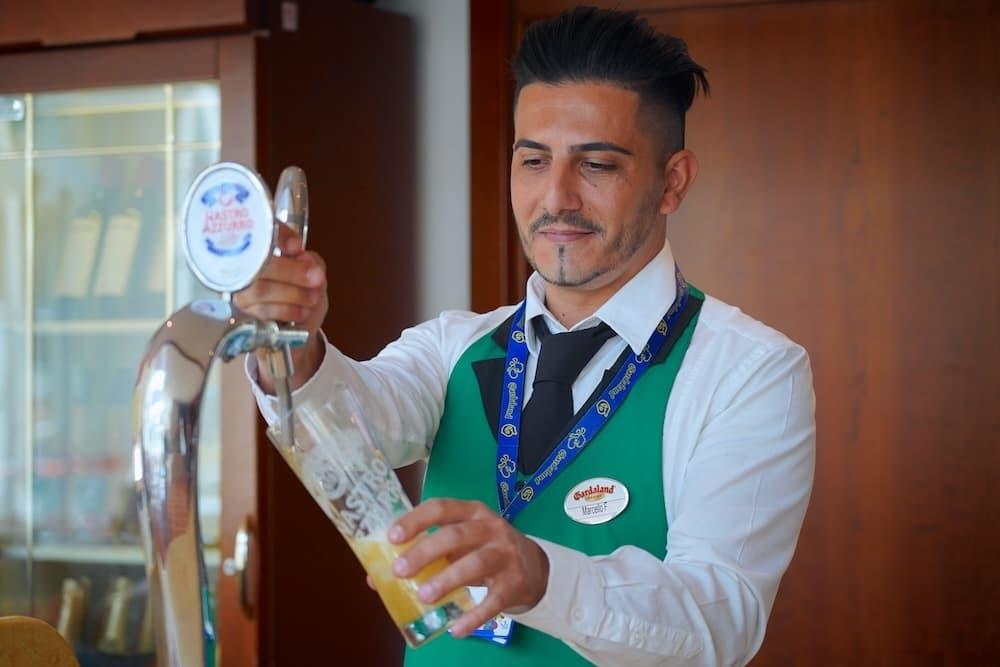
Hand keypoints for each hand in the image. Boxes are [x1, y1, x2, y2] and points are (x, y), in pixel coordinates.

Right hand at [233, 224, 328, 391]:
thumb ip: (310, 260)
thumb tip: (304, 259)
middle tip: (316, 277)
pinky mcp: (241, 316)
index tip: (297, 246)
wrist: (297, 328)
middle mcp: (240, 267)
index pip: (260, 231)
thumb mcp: (313, 270)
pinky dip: (286, 310)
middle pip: (256, 264)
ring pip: (259, 289)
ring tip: (313, 297)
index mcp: (259, 247)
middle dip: (290, 271)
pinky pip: (260, 311)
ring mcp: (238, 291)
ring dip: (292, 293)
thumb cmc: (302, 293)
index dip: (277, 236)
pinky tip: (301, 311)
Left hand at [388, 499, 549, 637]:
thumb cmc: (485, 549)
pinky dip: (474, 616)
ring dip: (447, 580)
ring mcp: (505, 555)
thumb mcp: (460, 542)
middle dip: (425, 552)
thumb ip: (424, 553)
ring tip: (424, 597)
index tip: (393, 536)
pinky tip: (456, 629)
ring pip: (474, 564)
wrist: (534, 567)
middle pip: (456, 536)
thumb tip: (375, 578)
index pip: (441, 508)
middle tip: (400, 571)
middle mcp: (490, 528)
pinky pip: (493, 601)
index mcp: (471, 512)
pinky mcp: (514, 583)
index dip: (416, 520)